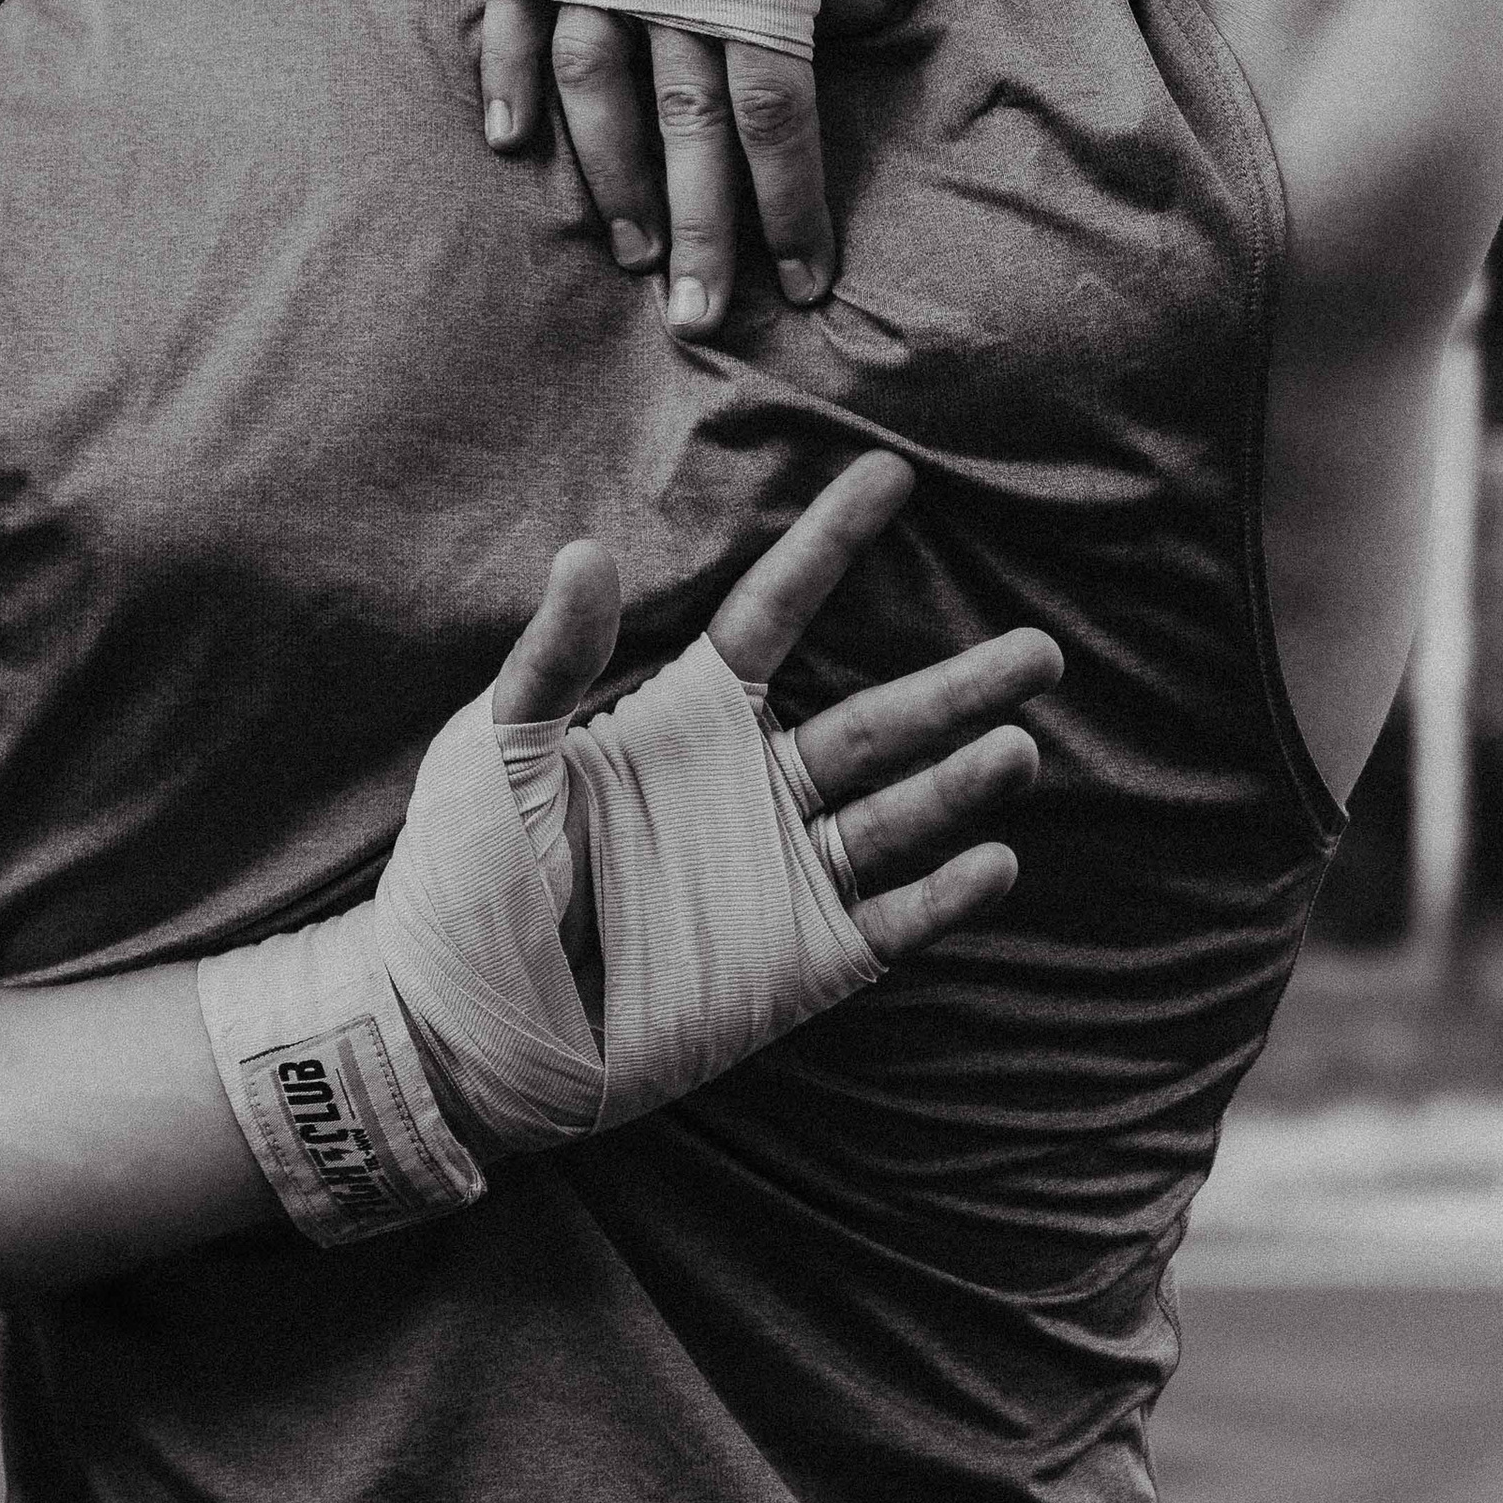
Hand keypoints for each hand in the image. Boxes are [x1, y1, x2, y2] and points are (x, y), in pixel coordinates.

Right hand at [479, 0, 840, 339]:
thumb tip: (876, 23)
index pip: (777, 113)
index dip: (791, 205)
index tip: (804, 285)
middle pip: (690, 121)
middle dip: (698, 231)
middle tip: (698, 318)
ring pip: (595, 79)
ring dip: (611, 174)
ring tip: (630, 256)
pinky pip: (515, 12)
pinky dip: (506, 75)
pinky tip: (510, 140)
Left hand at [489, 451, 1054, 962]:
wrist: (460, 1028)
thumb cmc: (467, 876)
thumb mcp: (498, 753)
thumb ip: (555, 661)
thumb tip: (585, 549)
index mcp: (688, 719)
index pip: (776, 614)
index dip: (830, 545)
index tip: (889, 474)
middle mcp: (754, 786)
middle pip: (879, 719)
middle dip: (960, 683)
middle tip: (1041, 649)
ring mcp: (782, 872)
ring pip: (898, 813)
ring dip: (962, 782)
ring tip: (1020, 747)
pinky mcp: (799, 959)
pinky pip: (889, 920)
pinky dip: (944, 894)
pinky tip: (995, 861)